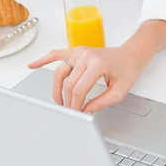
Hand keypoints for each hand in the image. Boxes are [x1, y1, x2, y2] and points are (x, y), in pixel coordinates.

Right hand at [28, 44, 149, 111]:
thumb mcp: (120, 91)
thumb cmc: (129, 69)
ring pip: (59, 72)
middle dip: (67, 101)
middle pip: (68, 83)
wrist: (133, 53)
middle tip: (70, 112)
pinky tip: (33, 65)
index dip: (75, 105)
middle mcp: (86, 55)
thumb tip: (84, 112)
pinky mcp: (78, 51)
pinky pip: (57, 54)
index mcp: (97, 64)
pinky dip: (44, 59)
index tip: (76, 114)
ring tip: (58, 101)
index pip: (79, 90)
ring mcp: (80, 52)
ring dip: (56, 88)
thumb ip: (101, 103)